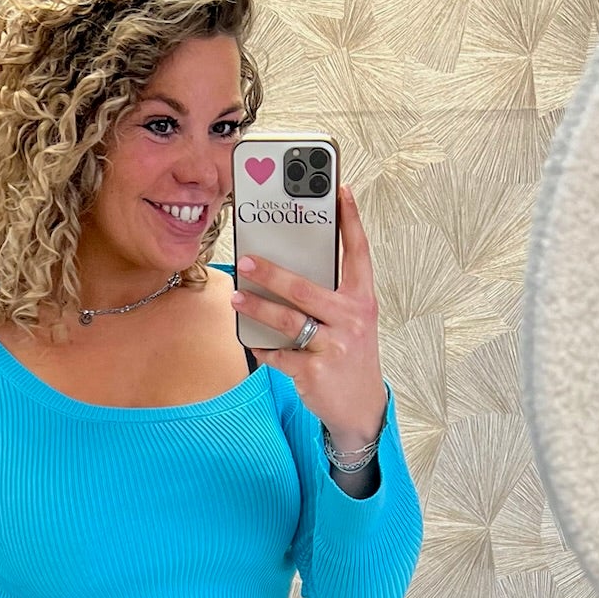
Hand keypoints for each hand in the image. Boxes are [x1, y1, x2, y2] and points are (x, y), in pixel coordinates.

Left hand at [229, 179, 386, 446]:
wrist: (361, 406)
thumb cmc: (349, 354)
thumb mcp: (351, 321)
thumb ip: (329, 296)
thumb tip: (286, 270)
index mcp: (362, 300)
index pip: (358, 253)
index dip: (351, 220)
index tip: (340, 191)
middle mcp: (352, 319)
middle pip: (306, 289)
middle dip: (272, 273)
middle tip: (246, 261)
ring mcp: (334, 346)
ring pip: (287, 321)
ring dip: (257, 308)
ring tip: (236, 298)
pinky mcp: (316, 371)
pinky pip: (279, 355)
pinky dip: (263, 347)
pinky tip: (252, 340)